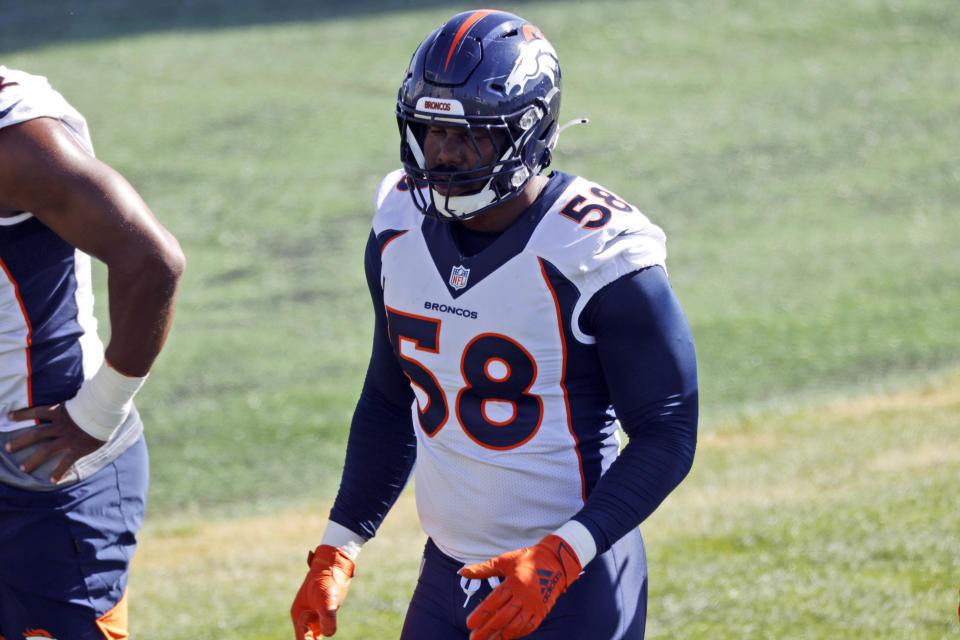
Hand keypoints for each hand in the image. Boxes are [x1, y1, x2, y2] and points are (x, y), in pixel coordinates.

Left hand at [5, 403, 103, 481]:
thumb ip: (72, 406)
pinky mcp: (78, 448)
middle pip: (36, 434)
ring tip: (23, 468)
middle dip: (21, 441)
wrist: (109, 412)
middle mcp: (61, 426)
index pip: (36, 412)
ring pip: (46, 450)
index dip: (22, 414)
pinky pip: (66, 461)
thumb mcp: (81, 401)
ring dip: (33, 460)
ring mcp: (69, 438)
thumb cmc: (97, 405)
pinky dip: (59, 471)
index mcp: (60, 412)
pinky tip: (52, 480)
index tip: (9, 416)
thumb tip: (71, 402)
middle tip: (7, 448)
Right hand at [291, 545, 354, 638]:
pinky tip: (331, 627)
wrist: (334, 563)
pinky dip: (326, 628)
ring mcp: (313, 611)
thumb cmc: (328, 580)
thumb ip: (327, 617)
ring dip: (319, 635)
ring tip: (326, 628)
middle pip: (307, 637)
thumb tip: (328, 634)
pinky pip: (323, 624)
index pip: (302, 638)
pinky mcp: (323, 608)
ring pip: (315, 632)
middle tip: (322, 637)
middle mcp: (304, 614)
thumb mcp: (327, 599)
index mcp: (299, 613)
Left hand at [459, 534, 582, 639]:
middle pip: (503, 618)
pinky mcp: (542, 612)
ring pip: (515, 626)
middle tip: (474, 638)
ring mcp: (534, 606)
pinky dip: (516, 634)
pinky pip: (528, 627)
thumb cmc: (526, 559)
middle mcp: (525, 596)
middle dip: (487, 630)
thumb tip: (462, 572)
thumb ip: (483, 569)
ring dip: (500, 636)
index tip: (469, 624)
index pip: (494, 602)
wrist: (555, 562)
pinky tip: (505, 637)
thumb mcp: (504, 560)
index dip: (481, 615)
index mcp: (514, 582)